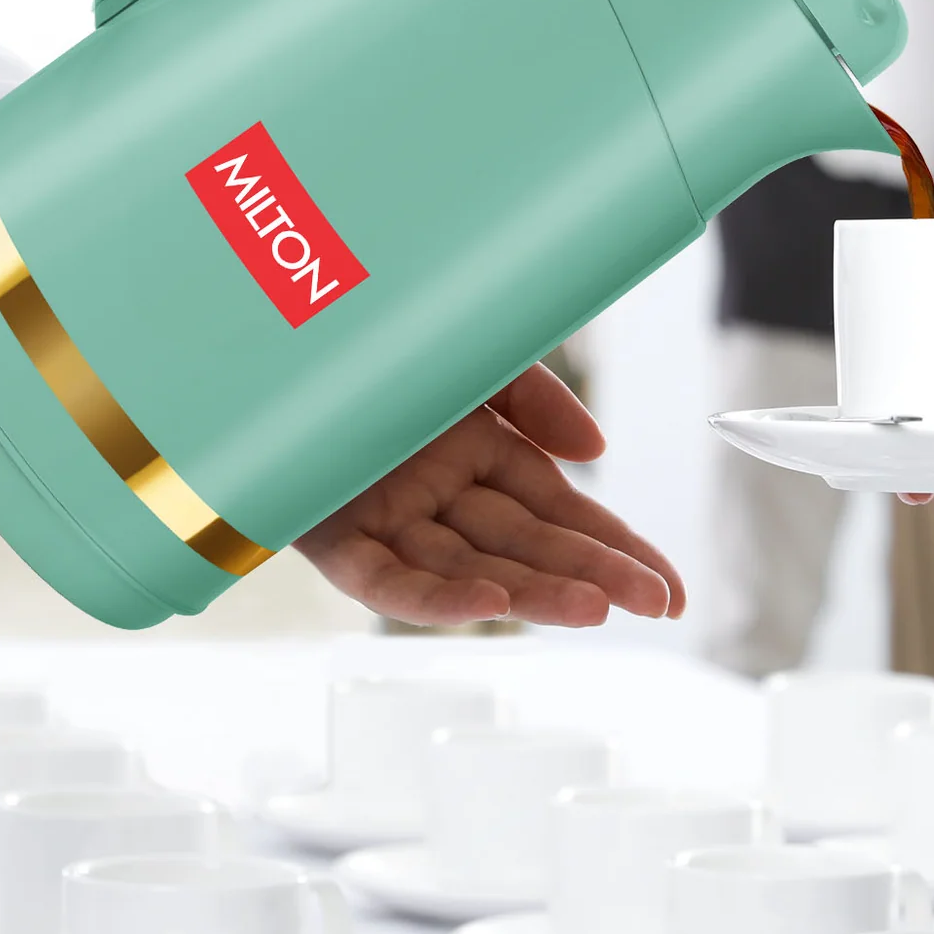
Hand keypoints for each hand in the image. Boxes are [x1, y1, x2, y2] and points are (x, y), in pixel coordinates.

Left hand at [296, 364, 684, 626]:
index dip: (615, 550)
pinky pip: (387, 581)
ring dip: (533, 593)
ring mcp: (386, 519)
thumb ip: (535, 399)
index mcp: (473, 453)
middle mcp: (435, 494)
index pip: (559, 513)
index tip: (666, 588)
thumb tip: (596, 452)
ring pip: (470, 570)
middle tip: (654, 605)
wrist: (268, 325)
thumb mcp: (475, 355)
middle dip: (593, 576)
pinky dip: (436, 598)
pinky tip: (489, 606)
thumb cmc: (370, 336)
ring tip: (595, 608)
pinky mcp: (332, 537)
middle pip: (526, 547)